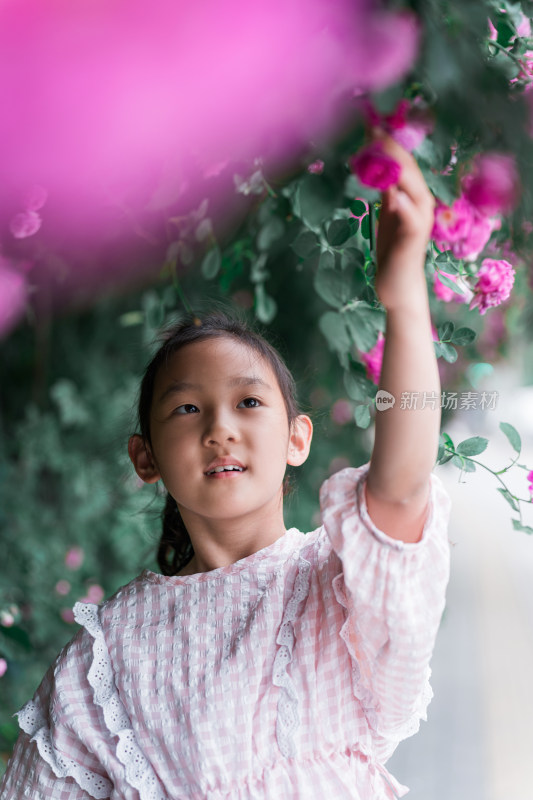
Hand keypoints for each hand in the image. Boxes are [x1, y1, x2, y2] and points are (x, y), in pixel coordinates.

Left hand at [373, 131, 434, 311]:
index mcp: (414, 195)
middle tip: (373, 129)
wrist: (398, 285)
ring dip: (398, 168)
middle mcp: (422, 204)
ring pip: (414, 189)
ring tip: (382, 149)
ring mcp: (420, 221)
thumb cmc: (393, 248)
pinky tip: (394, 193)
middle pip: (409, 170)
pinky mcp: (414, 240)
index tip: (371, 124)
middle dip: (392, 149)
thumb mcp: (388, 212)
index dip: (388, 144)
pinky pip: (412, 219)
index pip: (403, 163)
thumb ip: (387, 189)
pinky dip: (404, 205)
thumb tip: (378, 164)